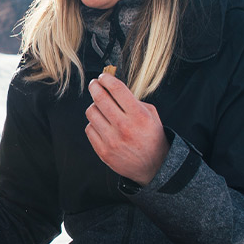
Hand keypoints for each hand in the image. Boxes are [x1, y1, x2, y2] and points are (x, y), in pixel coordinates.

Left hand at [84, 72, 166, 186]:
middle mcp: (124, 127)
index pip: (117, 90)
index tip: (103, 76)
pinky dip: (94, 123)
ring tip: (101, 107)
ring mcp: (112, 141)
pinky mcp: (103, 151)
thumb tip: (112, 87)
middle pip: (100, 99)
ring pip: (91, 113)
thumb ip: (134, 100)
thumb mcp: (151, 115)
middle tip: (95, 84)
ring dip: (94, 106)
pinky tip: (101, 124)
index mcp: (139, 116)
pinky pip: (89, 129)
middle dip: (95, 87)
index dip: (107, 79)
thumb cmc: (152, 136)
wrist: (154, 167)